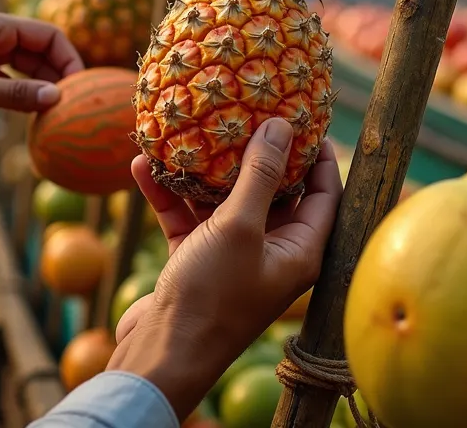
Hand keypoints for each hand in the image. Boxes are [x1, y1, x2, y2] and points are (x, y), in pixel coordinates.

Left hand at [0, 8, 83, 154]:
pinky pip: (8, 84)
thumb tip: (58, 98)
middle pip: (38, 52)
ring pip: (24, 69)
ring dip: (41, 88)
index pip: (46, 34)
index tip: (81, 87)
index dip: (68, 58)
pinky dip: (22, 97)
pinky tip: (35, 117)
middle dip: (58, 75)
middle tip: (76, 105)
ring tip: (60, 113)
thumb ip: (16, 94)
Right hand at [107, 118, 342, 419]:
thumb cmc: (212, 296)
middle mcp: (271, 253)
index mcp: (300, 251)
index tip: (305, 118)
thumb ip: (260, 175)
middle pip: (271, 192)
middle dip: (254, 153)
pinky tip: (142, 166)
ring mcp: (232, 258)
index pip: (324, 194)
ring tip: (187, 131)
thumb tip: (282, 126)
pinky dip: (169, 195)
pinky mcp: (196, 262)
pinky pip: (187, 219)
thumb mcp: (238, 227)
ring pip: (223, 202)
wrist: (161, 355)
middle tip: (245, 111)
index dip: (318, 156)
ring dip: (201, 172)